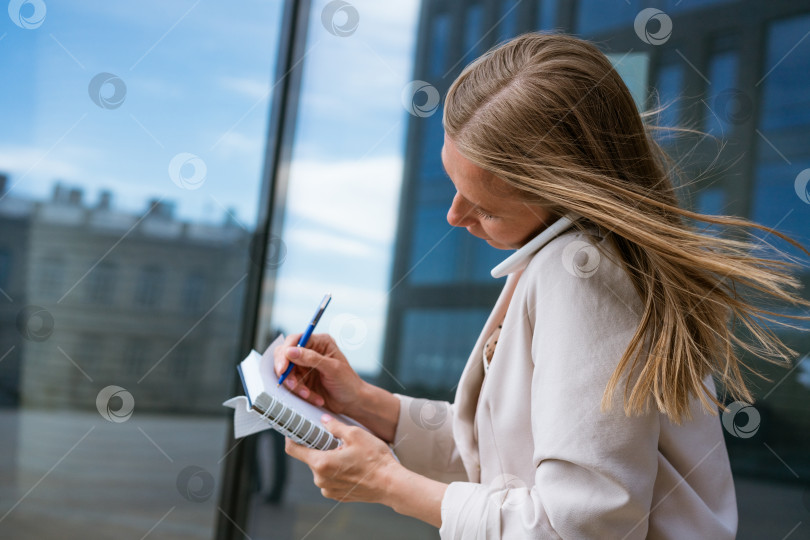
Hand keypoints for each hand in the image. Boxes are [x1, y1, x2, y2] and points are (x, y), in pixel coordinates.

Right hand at [273, 333, 364, 414]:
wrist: (352, 402)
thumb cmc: (348, 383)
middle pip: (285, 354)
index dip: (286, 352)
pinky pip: (291, 384)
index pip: (295, 340)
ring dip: (295, 385)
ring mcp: (304, 366)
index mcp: (320, 342)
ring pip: (286, 371)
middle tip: (290, 383)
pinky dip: (299, 392)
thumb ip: (311, 358)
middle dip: (286, 370)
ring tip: (307, 394)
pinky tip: (313, 397)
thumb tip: (290, 351)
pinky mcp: (301, 379)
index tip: (283, 368)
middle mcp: (310, 351)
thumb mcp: (332, 368)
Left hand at [285, 415, 399, 503]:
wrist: (391, 484)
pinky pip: (330, 479)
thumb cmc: (375, 460)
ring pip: (321, 469)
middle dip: (320, 448)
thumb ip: (335, 427)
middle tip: (336, 440)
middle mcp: (321, 479)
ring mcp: (329, 489)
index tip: (294, 431)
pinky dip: (337, 471)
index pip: (294, 450)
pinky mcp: (338, 496)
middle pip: (311, 458)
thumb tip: (324, 420)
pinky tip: (352, 466)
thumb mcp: (355, 434)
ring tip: (349, 454)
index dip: (291, 438)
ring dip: (330, 459)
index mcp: (321, 463)